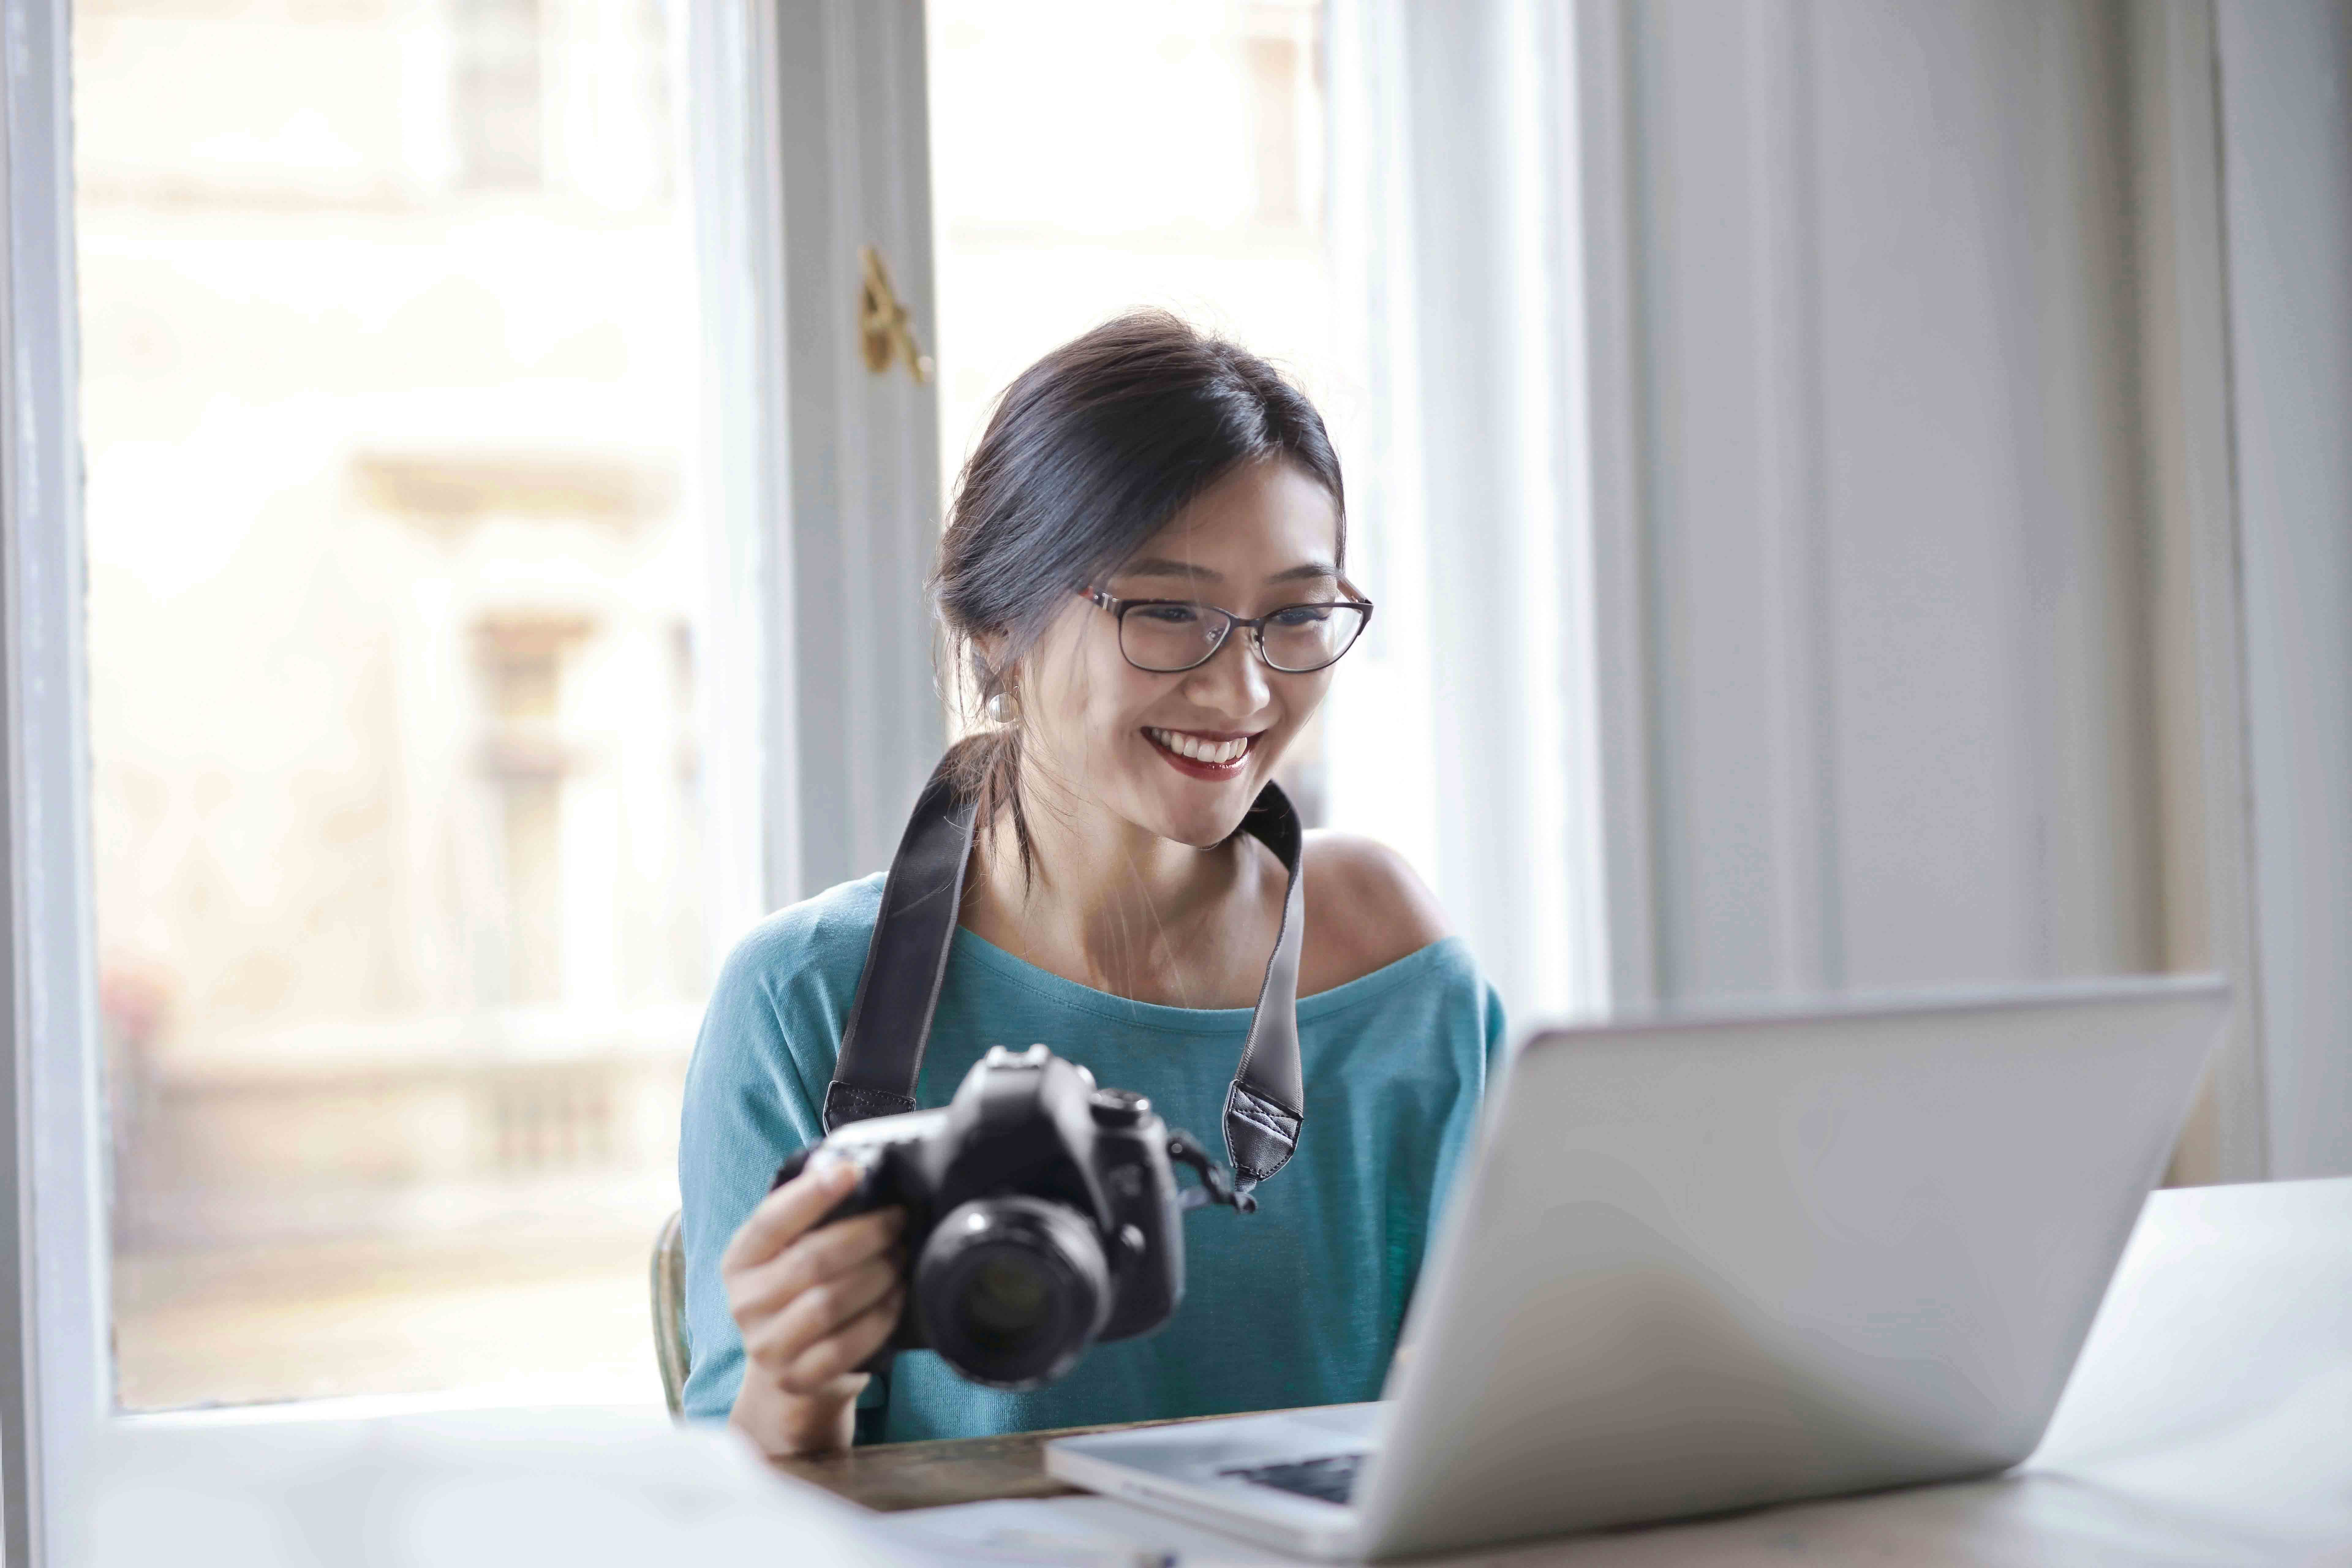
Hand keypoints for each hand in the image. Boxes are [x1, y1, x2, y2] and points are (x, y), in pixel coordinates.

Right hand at [722, 1158, 907, 1454]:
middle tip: (897, 1220)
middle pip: (811, 1261)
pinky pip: (846, 1346)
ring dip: (877, 1274)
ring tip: (900, 1255)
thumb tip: (844, 1165)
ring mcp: (767, 1347)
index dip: (812, 1193)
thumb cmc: (798, 1292)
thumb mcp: (788, 1251)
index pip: (771, 1220)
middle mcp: (744, 1304)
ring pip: (829, 1303)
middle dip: (865, 1235)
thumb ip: (807, 1217)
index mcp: (739, 1260)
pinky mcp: (798, 1378)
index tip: (852, 1170)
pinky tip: (897, 1296)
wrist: (790, 1369)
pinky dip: (879, 1317)